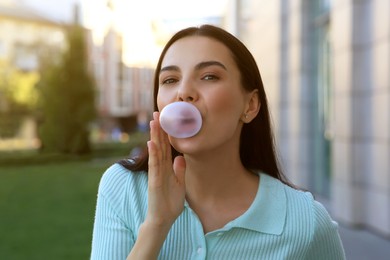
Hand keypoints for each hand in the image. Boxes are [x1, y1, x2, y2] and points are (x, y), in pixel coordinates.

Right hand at [146, 112, 185, 228]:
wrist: (164, 219)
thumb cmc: (170, 202)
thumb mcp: (180, 183)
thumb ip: (179, 170)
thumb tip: (180, 157)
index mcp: (166, 167)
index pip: (165, 147)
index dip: (165, 133)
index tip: (165, 119)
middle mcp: (159, 168)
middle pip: (159, 145)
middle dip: (158, 129)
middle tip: (157, 113)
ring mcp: (156, 174)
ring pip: (155, 152)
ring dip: (154, 136)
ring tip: (154, 122)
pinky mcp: (155, 181)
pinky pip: (155, 165)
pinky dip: (153, 154)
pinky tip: (152, 142)